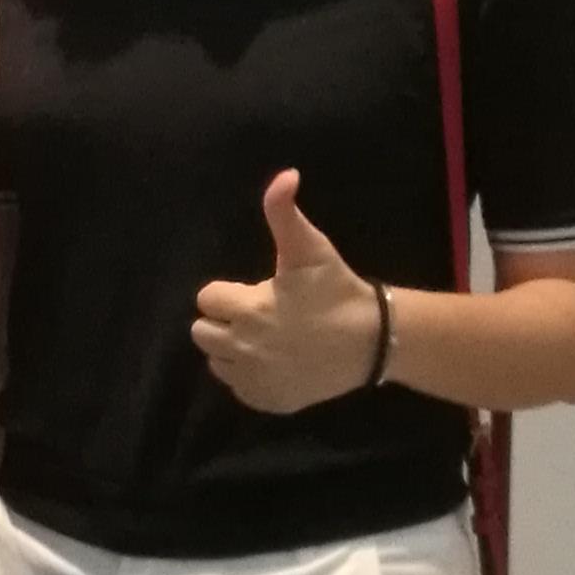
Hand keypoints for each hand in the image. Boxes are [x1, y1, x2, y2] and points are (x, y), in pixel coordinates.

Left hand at [190, 172, 383, 417]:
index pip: (207, 298)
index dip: (229, 292)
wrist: (372, 341)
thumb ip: (285, 212)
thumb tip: (285, 174)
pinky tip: (272, 361)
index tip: (256, 292)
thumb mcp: (310, 248)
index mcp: (246, 309)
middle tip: (255, 314)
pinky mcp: (268, 400)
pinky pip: (239, 387)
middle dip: (223, 320)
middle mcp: (242, 348)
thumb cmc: (337, 290)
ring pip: (217, 362)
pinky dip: (248, 376)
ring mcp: (254, 379)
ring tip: (262, 337)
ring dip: (230, 349)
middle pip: (202, 332)